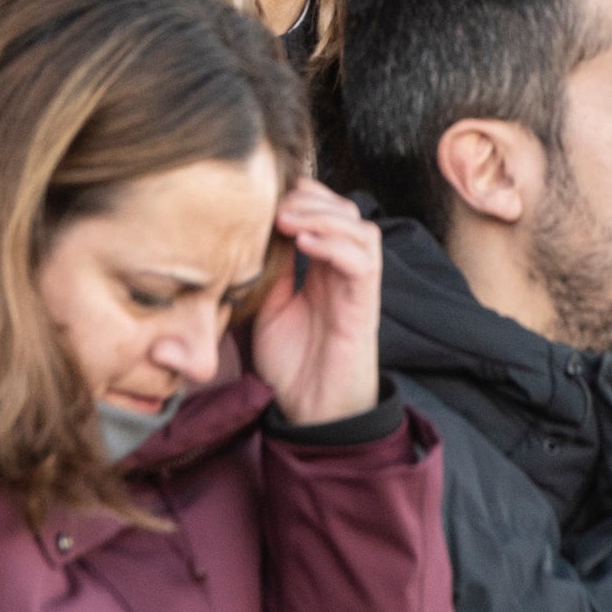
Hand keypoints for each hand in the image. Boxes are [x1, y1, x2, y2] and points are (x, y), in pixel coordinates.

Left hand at [249, 179, 381, 427]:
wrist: (309, 415)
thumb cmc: (290, 366)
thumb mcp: (266, 308)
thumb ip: (266, 272)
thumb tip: (247, 235)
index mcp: (321, 270)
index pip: (325, 211)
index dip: (302, 196)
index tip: (266, 197)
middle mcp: (343, 273)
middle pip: (346, 211)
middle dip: (311, 199)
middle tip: (276, 207)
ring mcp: (357, 289)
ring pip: (361, 229)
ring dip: (324, 216)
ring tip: (288, 222)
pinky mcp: (364, 308)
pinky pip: (364, 262)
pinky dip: (336, 244)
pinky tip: (305, 243)